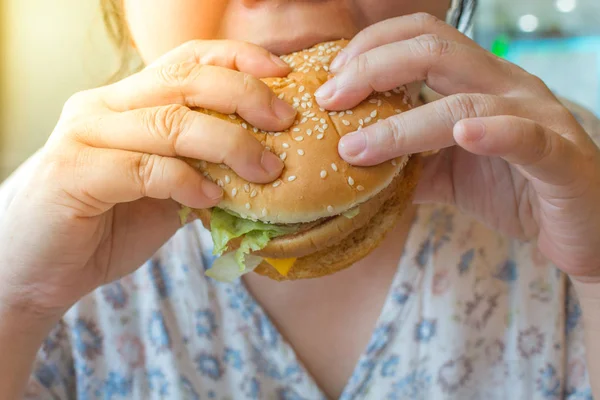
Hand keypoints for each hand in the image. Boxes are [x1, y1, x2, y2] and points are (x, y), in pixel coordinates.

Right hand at [0, 40, 295, 315]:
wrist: (36, 272)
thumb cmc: (105, 227)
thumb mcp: (164, 192)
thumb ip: (201, 171)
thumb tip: (265, 167)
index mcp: (126, 101)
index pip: (187, 60)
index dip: (239, 59)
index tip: (284, 76)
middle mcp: (103, 106)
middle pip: (185, 82)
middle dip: (246, 97)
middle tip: (287, 121)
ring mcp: (85, 135)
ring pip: (170, 122)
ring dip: (229, 145)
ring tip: (267, 169)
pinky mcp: (75, 173)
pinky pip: (145, 168)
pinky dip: (187, 182)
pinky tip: (212, 200)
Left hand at [316, 13, 599, 279]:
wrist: (579, 228)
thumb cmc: (514, 190)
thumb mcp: (447, 174)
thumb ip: (406, 164)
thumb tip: (350, 168)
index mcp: (478, 83)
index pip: (422, 38)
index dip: (372, 47)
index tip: (331, 80)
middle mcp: (505, 88)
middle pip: (435, 50)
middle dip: (373, 67)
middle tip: (328, 99)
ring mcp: (536, 117)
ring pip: (465, 100)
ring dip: (402, 124)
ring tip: (355, 147)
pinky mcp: (560, 158)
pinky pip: (526, 137)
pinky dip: (493, 133)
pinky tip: (462, 135)